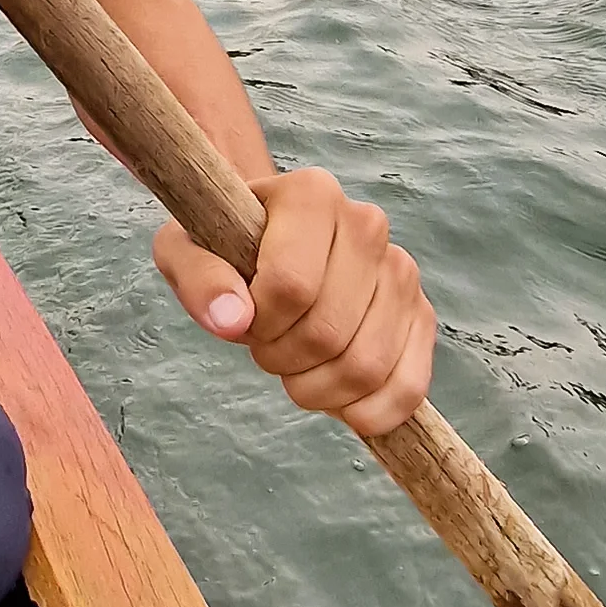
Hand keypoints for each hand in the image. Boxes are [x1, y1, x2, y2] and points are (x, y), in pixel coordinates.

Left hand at [155, 169, 436, 436]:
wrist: (268, 246)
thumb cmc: (223, 247)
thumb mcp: (185, 252)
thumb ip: (198, 279)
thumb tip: (232, 321)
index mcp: (311, 194)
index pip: (292, 284)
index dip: (259, 323)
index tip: (244, 317)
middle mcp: (367, 224)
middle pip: (328, 331)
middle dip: (283, 359)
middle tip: (266, 346)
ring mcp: (401, 270)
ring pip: (367, 365)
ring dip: (319, 389)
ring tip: (297, 366)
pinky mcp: (420, 314)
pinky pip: (409, 386)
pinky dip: (370, 412)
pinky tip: (340, 404)